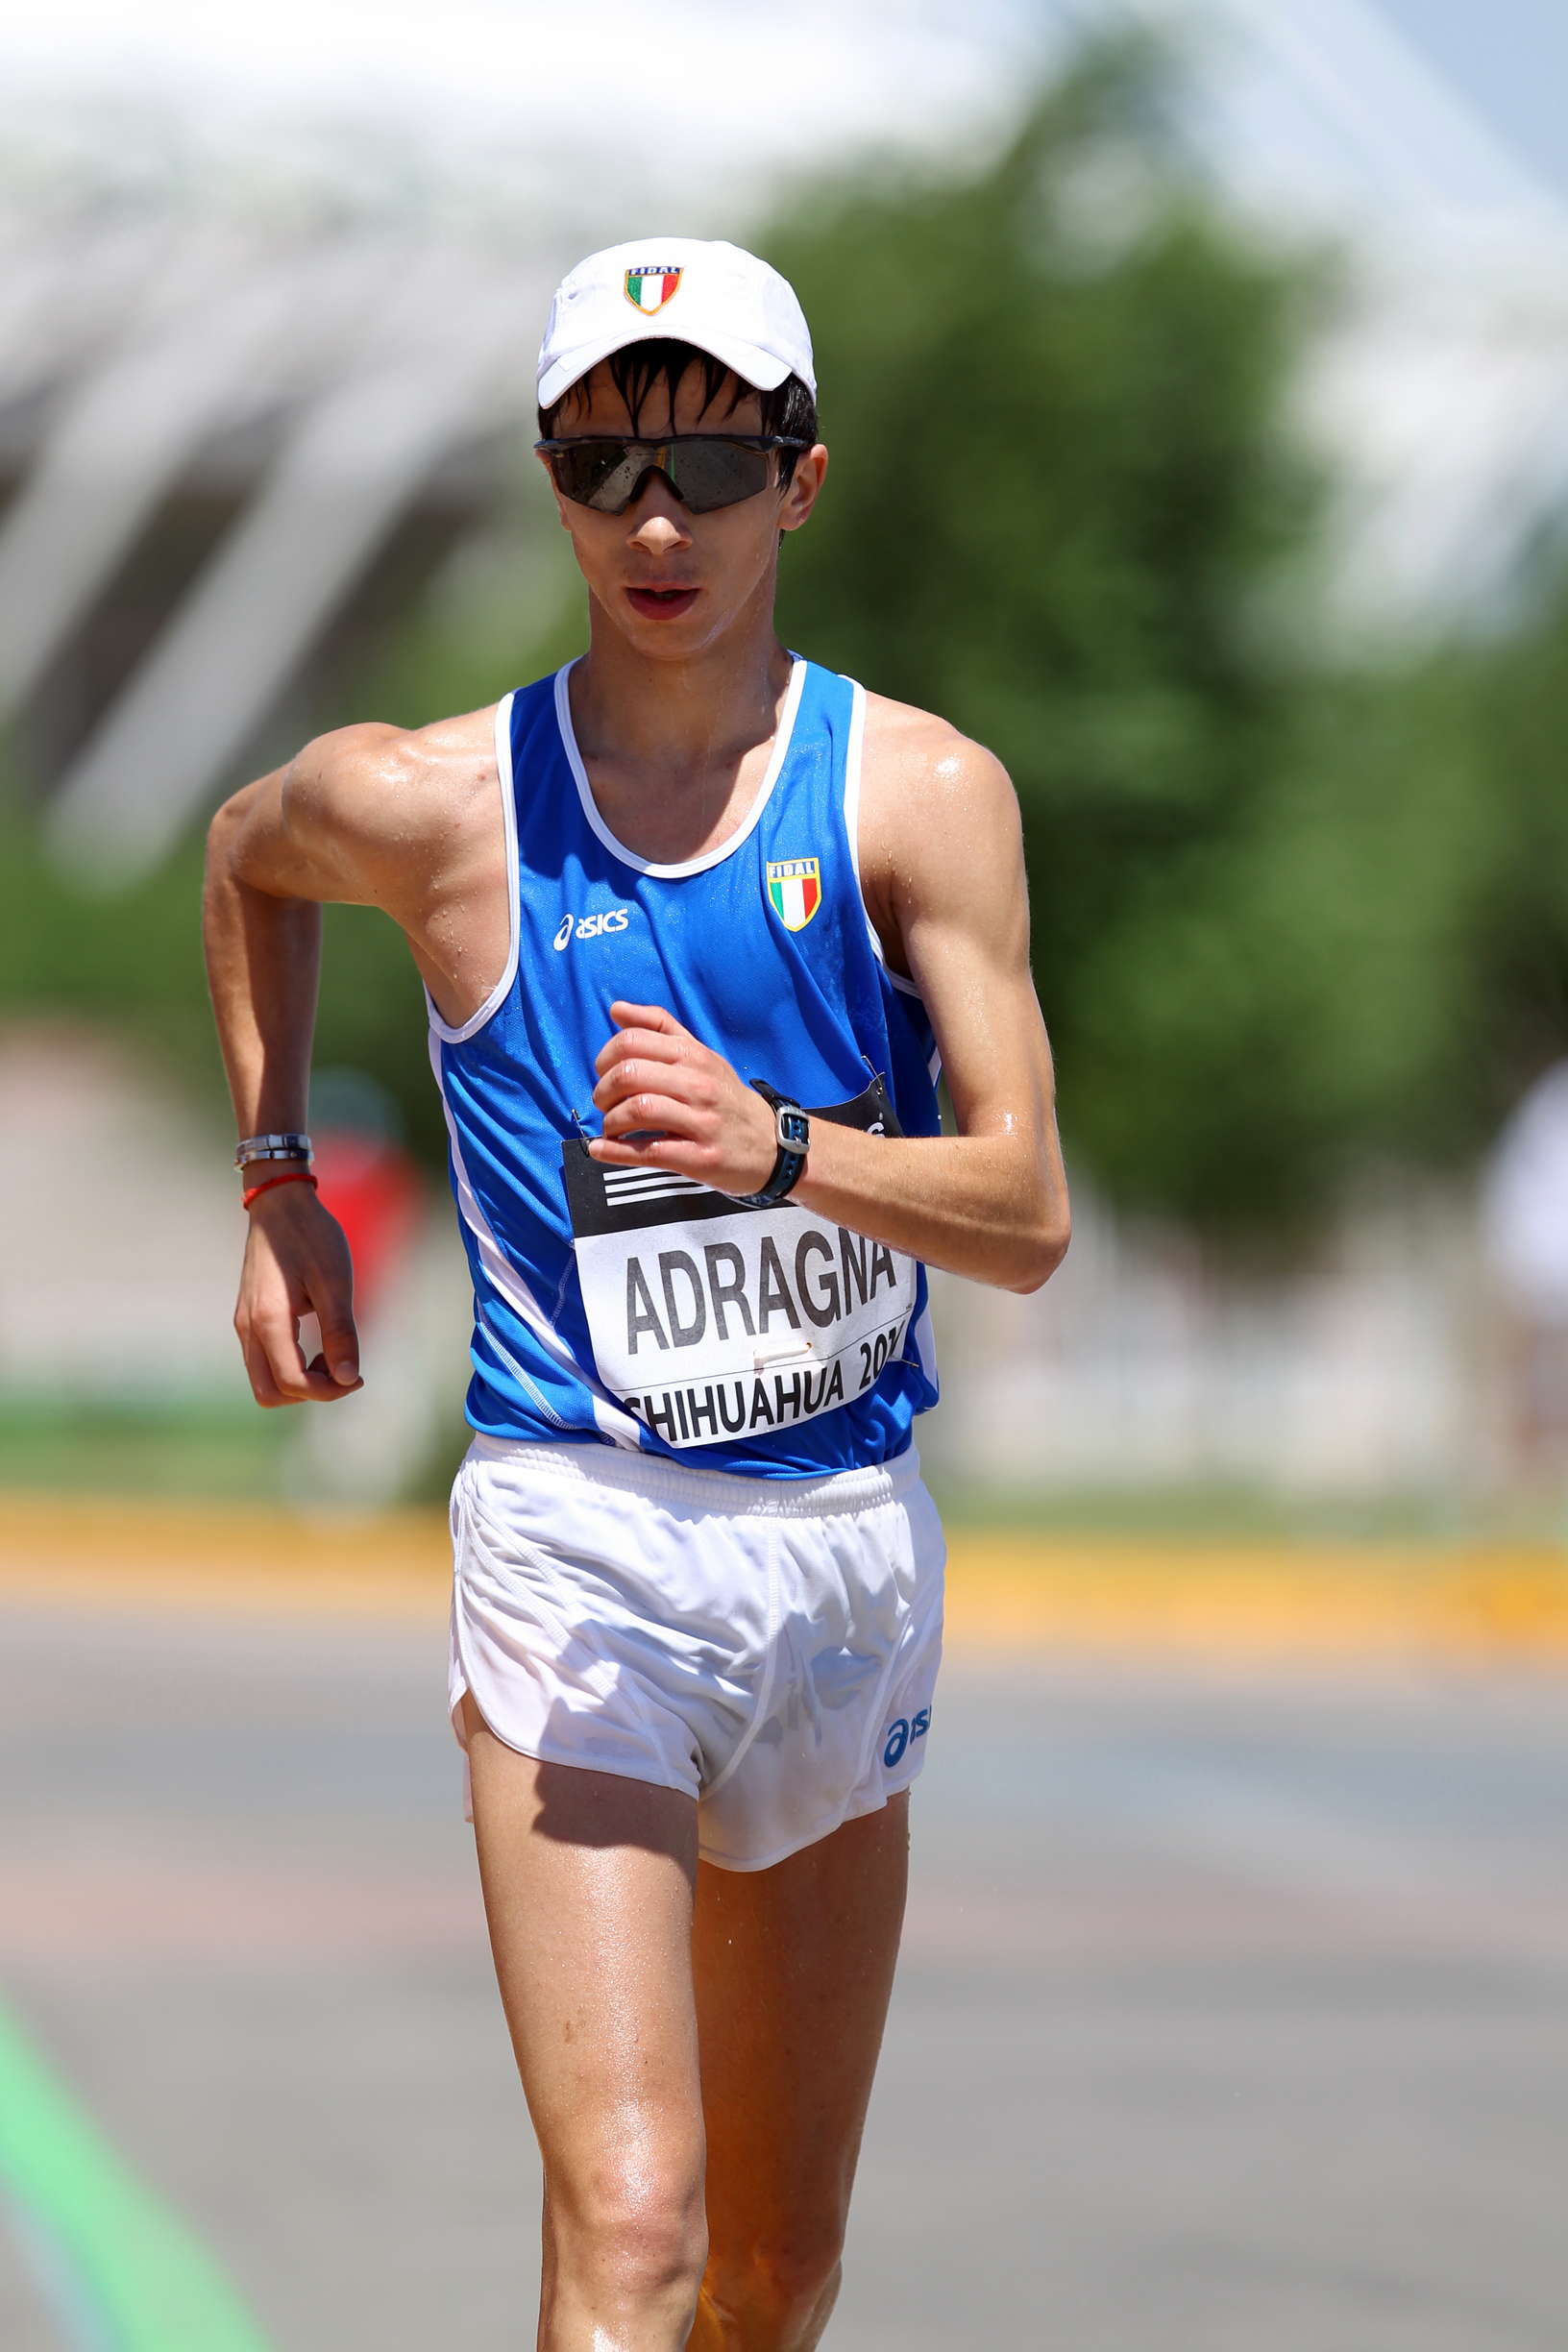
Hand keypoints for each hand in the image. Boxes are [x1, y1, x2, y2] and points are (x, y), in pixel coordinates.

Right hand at [234, 1184, 362, 1405]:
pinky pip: (261, 1360)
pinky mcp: (246, 1317)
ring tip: (329, 1355)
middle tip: (342, 1369)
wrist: (279, 1202)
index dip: (329, 1390)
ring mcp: (243, 1323)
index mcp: (269, 1321)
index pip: (293, 1383)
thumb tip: (349, 1378)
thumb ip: (340, 1334)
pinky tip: (314, 1343)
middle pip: (269, 1393)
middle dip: (309, 1392)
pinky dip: (288, 1365)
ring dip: (297, 1381)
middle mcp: (248, 1328)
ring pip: (262, 1380)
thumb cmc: (311, 1237)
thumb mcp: (335, 1283)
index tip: (359, 1375)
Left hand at [589, 1002, 778, 1196]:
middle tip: (605, 1104)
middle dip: (604, 1092)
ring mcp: (701, 1122)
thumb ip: (659, 1028)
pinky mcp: (701, 1158)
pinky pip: (649, 1152)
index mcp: (693, 1055)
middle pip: (630, 1075)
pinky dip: (616, 1151)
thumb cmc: (726, 1099)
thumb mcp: (701, 1056)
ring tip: (613, 1127)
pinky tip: (602, 1149)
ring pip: (638, 1110)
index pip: (633, 1041)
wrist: (773, 1146)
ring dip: (611, 1121)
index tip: (604, 1073)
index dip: (605, 1057)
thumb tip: (615, 1008)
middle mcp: (698, 1084)